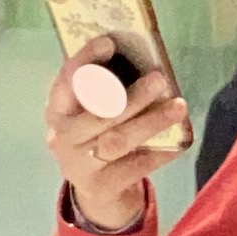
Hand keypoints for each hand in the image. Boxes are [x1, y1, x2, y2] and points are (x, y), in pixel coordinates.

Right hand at [46, 34, 190, 230]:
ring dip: (151, 121)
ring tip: (178, 107)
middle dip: (132, 96)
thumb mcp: (89, 113)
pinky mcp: (101, 187)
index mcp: (57, 111)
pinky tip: (179, 141)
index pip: (66, 81)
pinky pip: (135, 166)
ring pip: (118, 140)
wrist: (96, 193)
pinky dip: (160, 152)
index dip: (85, 61)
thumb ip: (103, 90)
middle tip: (160, 79)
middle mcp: (62, 138)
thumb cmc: (97, 138)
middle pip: (98, 115)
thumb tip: (141, 55)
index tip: (108, 42)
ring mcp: (79, 166)